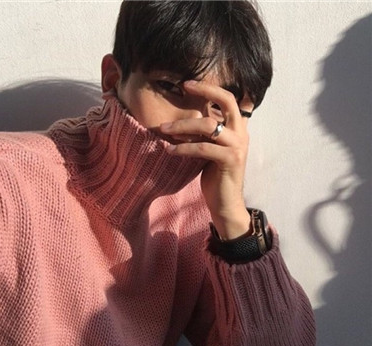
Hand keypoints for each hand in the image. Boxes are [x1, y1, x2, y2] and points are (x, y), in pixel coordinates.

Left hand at [160, 80, 252, 239]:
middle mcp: (241, 133)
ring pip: (209, 125)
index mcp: (237, 128)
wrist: (226, 203)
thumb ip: (206, 134)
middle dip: (205, 91)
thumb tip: (185, 121)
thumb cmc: (215, 176)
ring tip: (164, 129)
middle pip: (227, 101)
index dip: (210, 88)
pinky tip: (170, 151)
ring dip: (183, 126)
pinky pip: (203, 148)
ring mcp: (237, 146)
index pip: (229, 99)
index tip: (188, 83)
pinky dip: (184, 148)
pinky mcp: (230, 160)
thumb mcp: (211, 150)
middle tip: (183, 87)